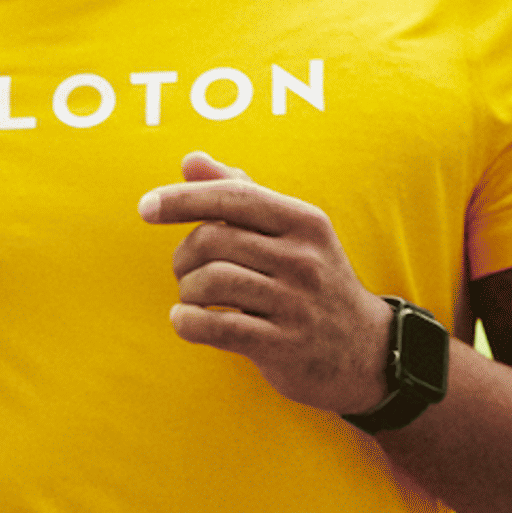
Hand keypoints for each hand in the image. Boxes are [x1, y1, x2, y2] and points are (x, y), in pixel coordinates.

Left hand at [137, 150, 396, 413]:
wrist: (365, 351)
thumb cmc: (313, 282)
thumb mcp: (291, 232)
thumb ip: (241, 193)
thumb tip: (191, 161)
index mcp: (304, 221)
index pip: (233, 197)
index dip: (182, 199)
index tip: (146, 208)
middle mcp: (303, 258)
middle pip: (214, 240)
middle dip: (184, 256)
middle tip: (185, 272)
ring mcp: (296, 303)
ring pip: (211, 282)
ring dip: (187, 291)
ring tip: (192, 299)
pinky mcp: (283, 345)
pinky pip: (216, 327)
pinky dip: (188, 322)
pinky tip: (186, 321)